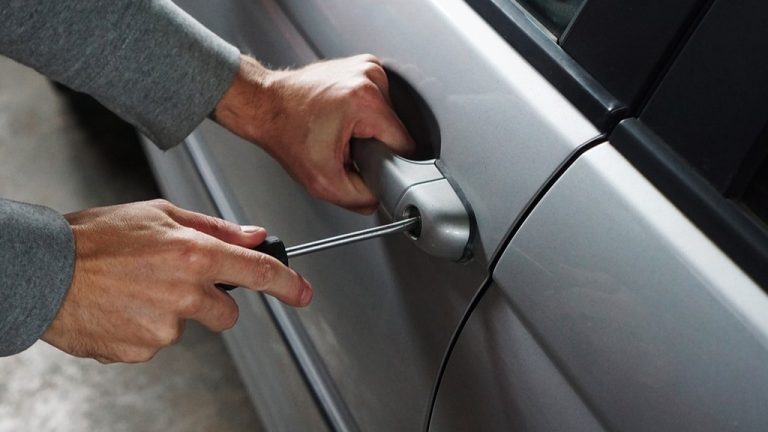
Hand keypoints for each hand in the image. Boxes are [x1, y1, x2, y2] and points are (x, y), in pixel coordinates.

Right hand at [42, 199, 311, 362]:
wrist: (43, 272)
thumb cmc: (95, 238)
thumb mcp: (159, 214)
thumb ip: (215, 228)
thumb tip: (255, 236)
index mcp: (194, 254)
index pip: (259, 273)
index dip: (288, 284)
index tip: (303, 293)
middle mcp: (184, 293)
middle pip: (227, 313)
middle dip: (212, 301)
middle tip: (174, 281)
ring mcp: (163, 327)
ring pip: (187, 326)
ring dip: (171, 312)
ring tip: (135, 289)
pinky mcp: (142, 350)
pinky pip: (157, 342)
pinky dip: (144, 328)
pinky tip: (122, 307)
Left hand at [213, 54, 414, 213]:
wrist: (264, 105)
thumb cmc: (285, 133)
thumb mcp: (323, 182)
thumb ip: (360, 199)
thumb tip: (380, 198)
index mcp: (366, 101)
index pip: (405, 144)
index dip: (388, 162)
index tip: (366, 163)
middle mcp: (370, 77)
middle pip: (396, 129)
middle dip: (375, 145)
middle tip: (346, 147)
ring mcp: (367, 67)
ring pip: (389, 116)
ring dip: (370, 129)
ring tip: (342, 131)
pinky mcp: (362, 66)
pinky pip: (379, 101)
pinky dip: (365, 114)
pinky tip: (343, 117)